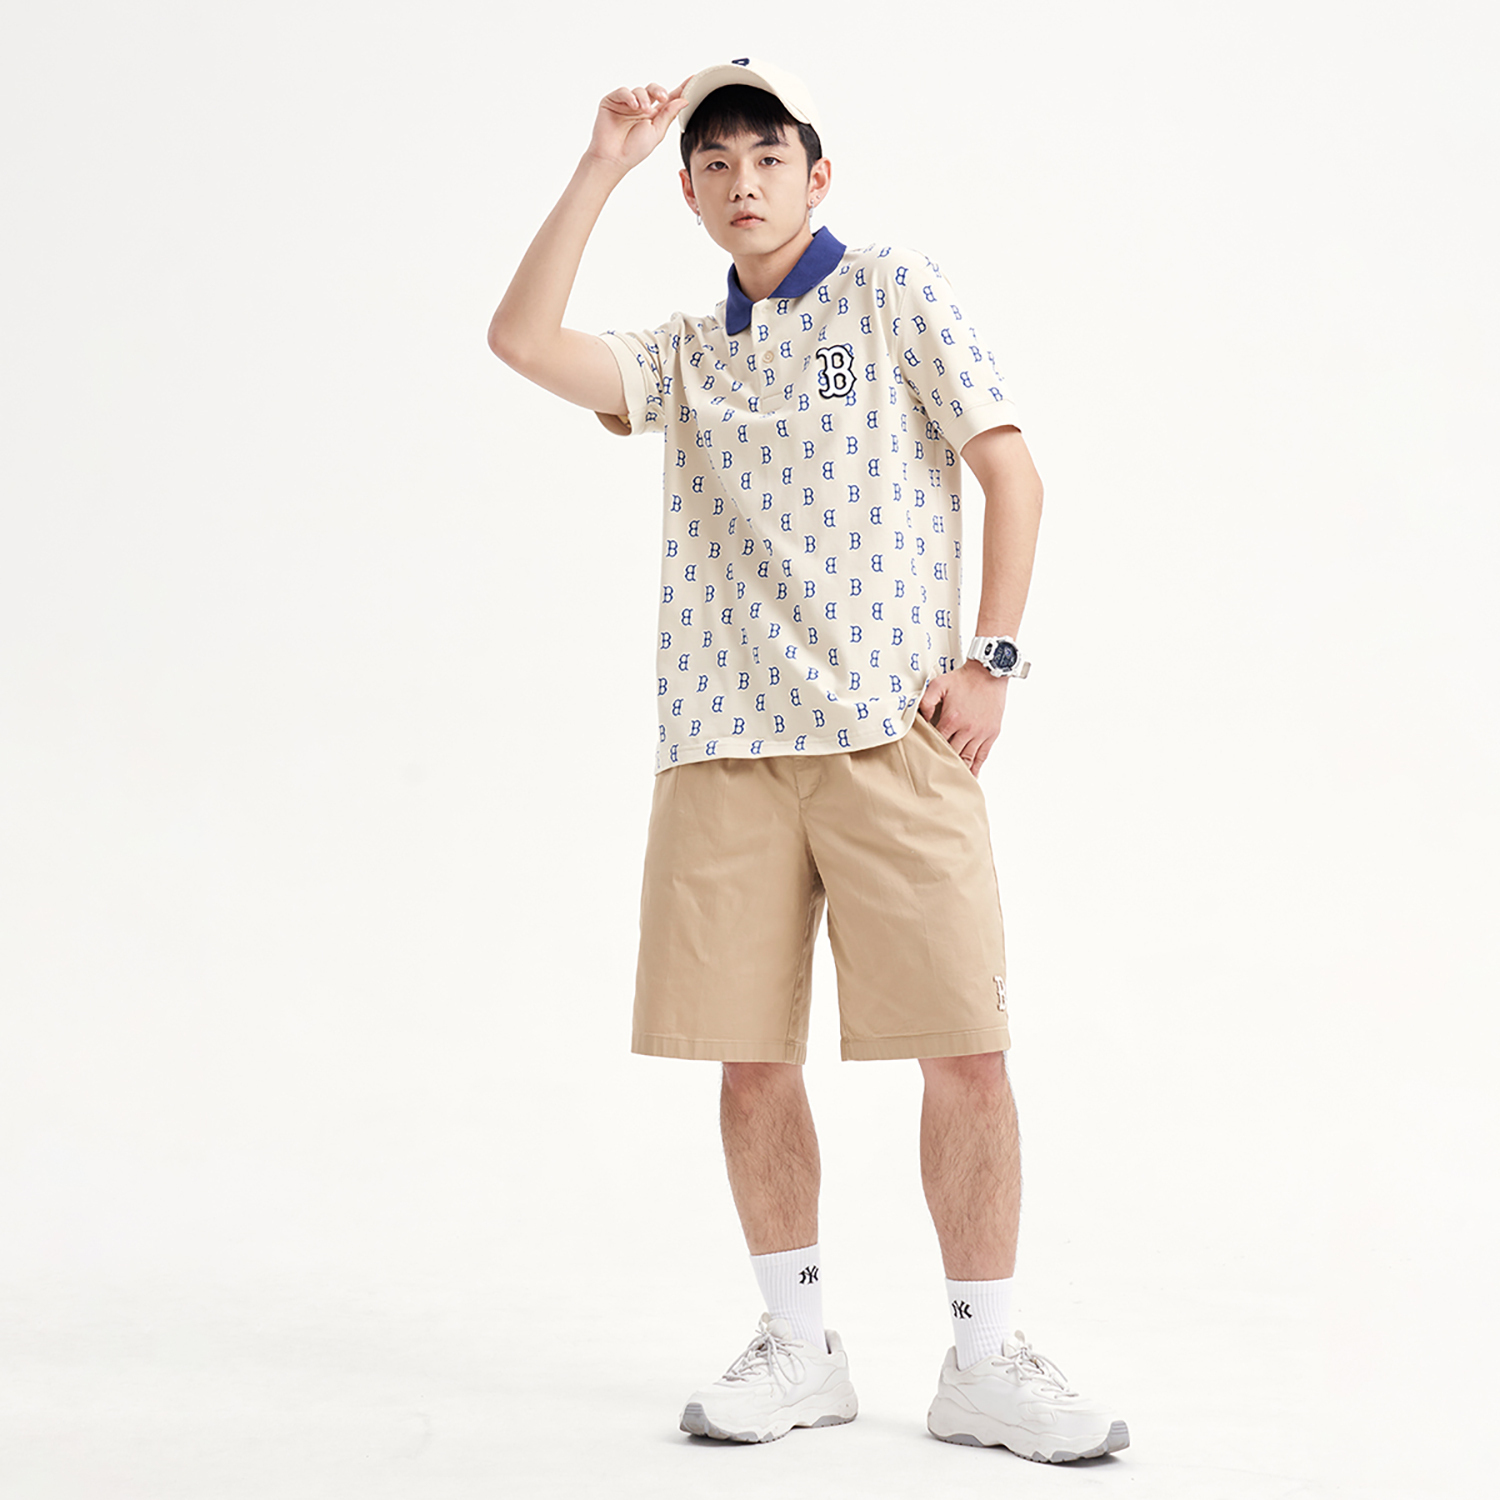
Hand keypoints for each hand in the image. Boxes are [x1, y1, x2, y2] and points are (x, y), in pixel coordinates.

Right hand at [587, 78, 691, 172]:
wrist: (613, 158)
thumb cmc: (634, 150)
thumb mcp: (657, 132)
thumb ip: (669, 114)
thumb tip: (683, 100)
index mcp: (653, 115)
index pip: (668, 98)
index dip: (680, 89)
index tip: (693, 79)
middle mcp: (640, 107)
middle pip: (653, 90)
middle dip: (660, 91)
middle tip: (663, 98)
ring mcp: (626, 104)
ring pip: (639, 90)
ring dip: (644, 98)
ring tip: (644, 111)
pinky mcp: (612, 101)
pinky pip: (623, 92)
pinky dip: (629, 96)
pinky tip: (634, 106)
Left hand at [917, 661, 1009, 776]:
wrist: (990, 673)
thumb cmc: (964, 678)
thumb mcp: (939, 684)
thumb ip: (926, 701)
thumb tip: (921, 718)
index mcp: (952, 719)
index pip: (937, 742)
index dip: (929, 751)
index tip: (922, 759)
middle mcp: (967, 730)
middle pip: (951, 753)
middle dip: (942, 763)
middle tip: (932, 776)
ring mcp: (981, 733)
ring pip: (967, 758)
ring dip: (959, 770)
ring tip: (950, 782)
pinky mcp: (992, 734)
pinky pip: (983, 756)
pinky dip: (976, 768)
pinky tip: (971, 777)